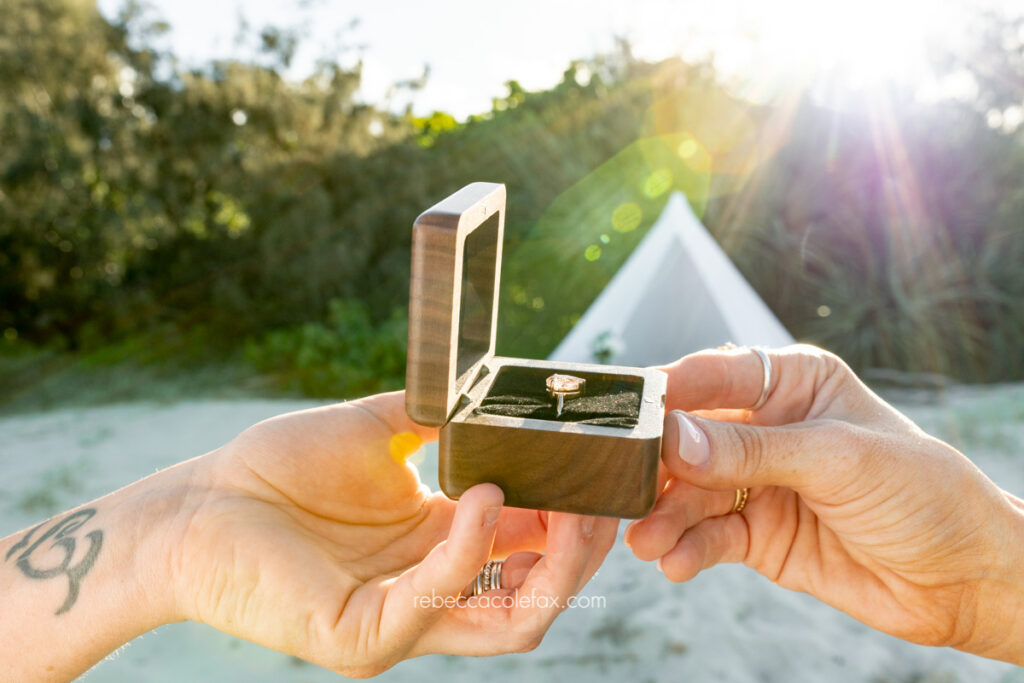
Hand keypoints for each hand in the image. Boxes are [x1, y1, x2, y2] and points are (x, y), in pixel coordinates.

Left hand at [165, 391, 616, 676]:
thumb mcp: (380, 432)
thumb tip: (500, 393)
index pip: (536, 548)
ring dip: (556, 565)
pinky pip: (441, 602)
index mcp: (442, 545)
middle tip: (603, 496)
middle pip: (542, 597)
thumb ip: (442, 419)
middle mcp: (433, 590)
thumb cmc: (278, 470)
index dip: (579, 517)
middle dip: (586, 550)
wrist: (197, 503)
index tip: (603, 471)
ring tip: (570, 504)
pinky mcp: (366, 638)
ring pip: (515, 623)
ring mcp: (403, 622)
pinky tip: (484, 496)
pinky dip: (471, 550)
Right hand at [624, 345, 1023, 663]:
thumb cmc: (923, 494)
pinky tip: (674, 561)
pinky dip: (686, 549)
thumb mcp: (838, 459)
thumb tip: (676, 439)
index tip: (634, 409)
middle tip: (625, 484)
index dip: (674, 390)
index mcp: (795, 385)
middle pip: (692, 437)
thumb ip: (754, 451)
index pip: (719, 375)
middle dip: (660, 463)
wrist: (963, 580)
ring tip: (645, 540)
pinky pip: (708, 537)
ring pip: (692, 492)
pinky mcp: (756, 534)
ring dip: (665, 515)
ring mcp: (759, 484)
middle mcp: (768, 430)